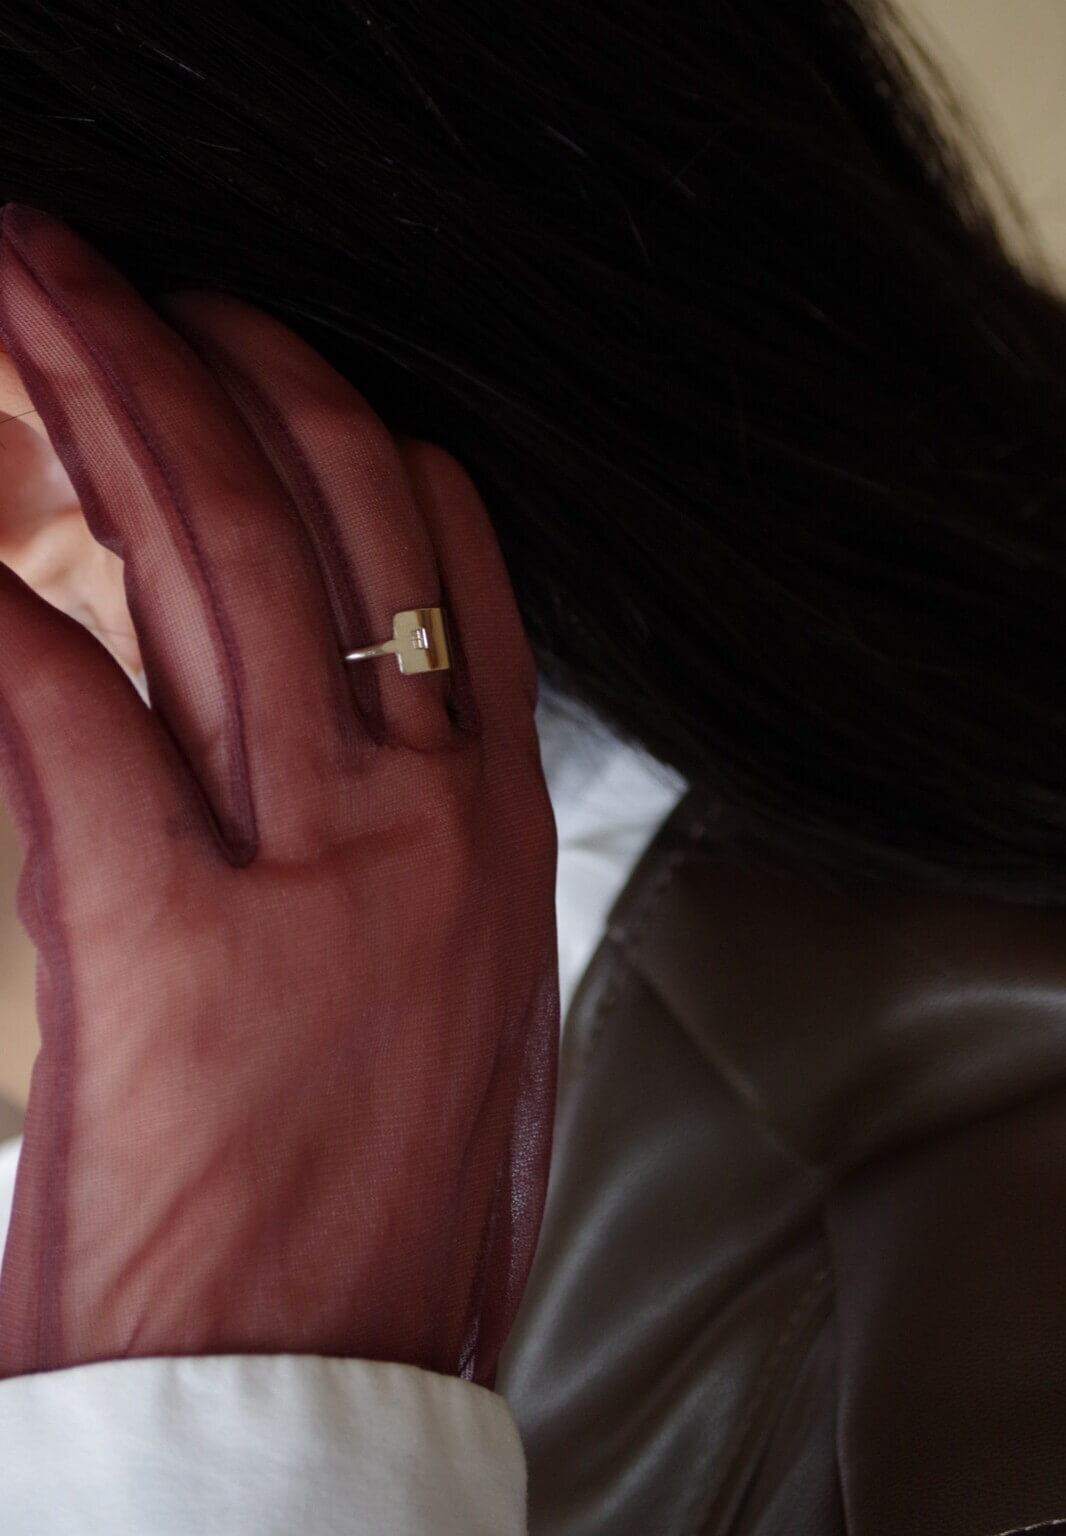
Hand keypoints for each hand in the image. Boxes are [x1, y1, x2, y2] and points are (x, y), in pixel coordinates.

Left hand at [0, 203, 558, 1387]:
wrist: (330, 1408)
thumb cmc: (394, 1222)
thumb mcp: (464, 1005)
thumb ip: (420, 850)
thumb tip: (351, 749)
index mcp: (498, 829)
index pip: (454, 559)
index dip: (351, 431)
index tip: (266, 368)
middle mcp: (424, 816)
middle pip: (322, 514)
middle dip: (207, 358)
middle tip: (110, 270)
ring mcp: (312, 868)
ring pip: (212, 561)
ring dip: (105, 398)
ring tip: (32, 296)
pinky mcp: (170, 940)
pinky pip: (62, 710)